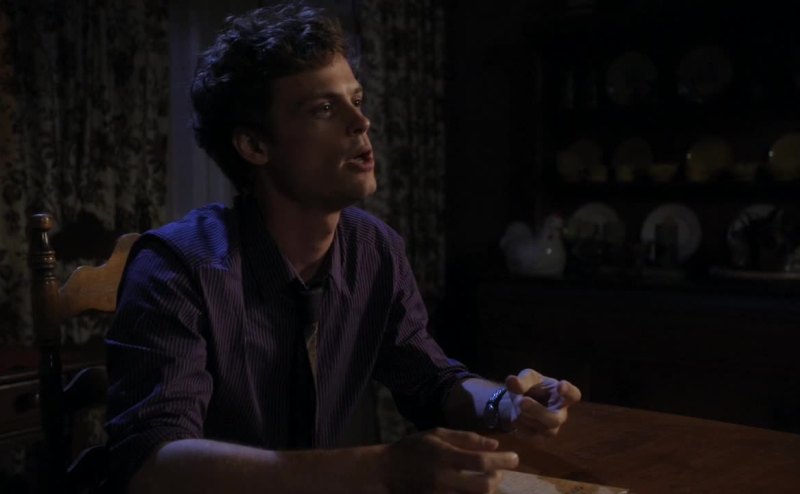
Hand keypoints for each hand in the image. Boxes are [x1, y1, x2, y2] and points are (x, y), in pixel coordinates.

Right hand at [381, 427, 518, 493]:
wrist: (385, 473)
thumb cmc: (413, 448)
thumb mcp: (436, 434)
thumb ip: (465, 438)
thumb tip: (494, 443)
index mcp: (444, 457)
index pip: (481, 462)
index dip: (502, 461)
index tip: (514, 458)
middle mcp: (444, 479)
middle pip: (484, 487)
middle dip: (496, 479)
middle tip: (497, 472)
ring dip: (487, 490)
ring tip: (486, 481)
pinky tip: (473, 488)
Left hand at [504, 368, 580, 436]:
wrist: (520, 403)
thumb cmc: (532, 387)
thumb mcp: (527, 378)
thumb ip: (522, 380)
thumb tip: (511, 381)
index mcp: (562, 395)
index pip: (573, 395)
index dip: (568, 392)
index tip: (561, 386)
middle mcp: (561, 414)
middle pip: (554, 419)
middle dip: (536, 411)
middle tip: (522, 402)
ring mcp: (552, 429)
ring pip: (538, 426)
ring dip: (522, 414)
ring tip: (516, 402)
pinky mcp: (540, 439)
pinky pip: (529, 436)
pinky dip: (519, 424)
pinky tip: (516, 415)